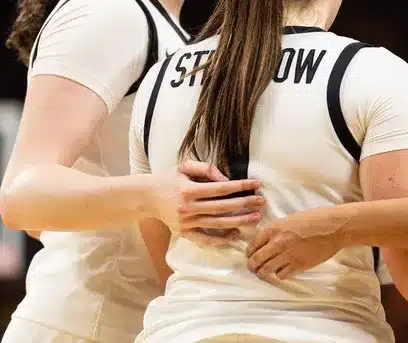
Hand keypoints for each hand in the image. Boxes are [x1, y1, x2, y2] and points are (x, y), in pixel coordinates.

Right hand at [149, 160, 264, 246]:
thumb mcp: (184, 166)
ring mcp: (187, 223)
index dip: (240, 186)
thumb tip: (226, 178)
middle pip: (223, 207)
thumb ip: (206, 169)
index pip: (221, 188)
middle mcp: (188, 208)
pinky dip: (221, 240)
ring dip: (239, 221)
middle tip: (262, 201)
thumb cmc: (167, 179)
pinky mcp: (184, 233)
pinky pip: (205, 240)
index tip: (256, 184)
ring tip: (256, 218)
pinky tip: (235, 235)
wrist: (145, 197)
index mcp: (189, 190)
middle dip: (245, 204)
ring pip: (218, 224)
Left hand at [245, 207, 342, 279]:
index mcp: (274, 229)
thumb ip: (278, 230)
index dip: (249, 253)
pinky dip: (280, 274)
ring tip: (264, 273)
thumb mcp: (291, 219)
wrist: (334, 227)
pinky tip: (283, 271)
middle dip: (252, 266)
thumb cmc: (316, 218)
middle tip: (253, 268)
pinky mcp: (298, 266)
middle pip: (256, 260)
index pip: (253, 245)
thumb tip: (269, 241)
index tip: (250, 256)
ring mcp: (287, 256)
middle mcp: (277, 243)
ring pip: (267, 270)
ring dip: (264, 272)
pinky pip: (282, 275)